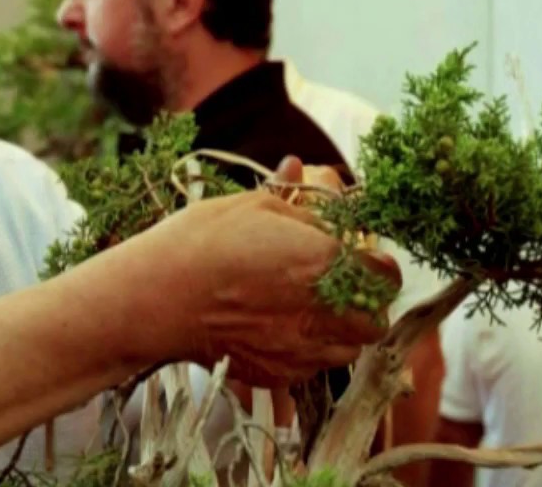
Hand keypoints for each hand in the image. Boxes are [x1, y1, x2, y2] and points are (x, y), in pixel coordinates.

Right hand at [142, 160, 399, 387]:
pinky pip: (313, 368)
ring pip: (350, 349)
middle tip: (342, 286)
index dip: (377, 264)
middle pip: (375, 320)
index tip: (362, 257)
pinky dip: (310, 351)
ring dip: (344, 330)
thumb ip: (290, 195)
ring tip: (316, 310)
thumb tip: (299, 167)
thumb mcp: (250, 205)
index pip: (384, 275)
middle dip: (366, 303)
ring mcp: (301, 349)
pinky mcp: (279, 374)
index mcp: (325, 262)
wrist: (158, 297)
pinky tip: (285, 329)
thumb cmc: (200, 243)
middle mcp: (323, 312)